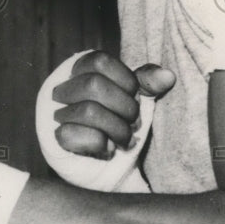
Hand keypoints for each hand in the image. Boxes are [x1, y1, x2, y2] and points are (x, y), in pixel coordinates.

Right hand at [52, 51, 174, 159]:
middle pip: (93, 84)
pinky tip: (109, 148)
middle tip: (133, 122)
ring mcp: (57, 112)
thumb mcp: (132, 96)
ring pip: (88, 111)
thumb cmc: (117, 119)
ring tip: (125, 139)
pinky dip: (101, 143)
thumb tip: (168, 76)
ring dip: (117, 129)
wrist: (104, 161)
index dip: (126, 80)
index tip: (134, 96)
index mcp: (81, 70)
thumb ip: (146, 83)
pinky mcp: (56, 139)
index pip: (100, 61)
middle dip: (124, 107)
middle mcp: (64, 88)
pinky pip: (76, 135)